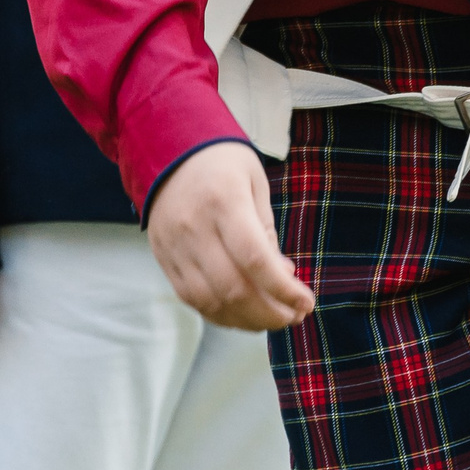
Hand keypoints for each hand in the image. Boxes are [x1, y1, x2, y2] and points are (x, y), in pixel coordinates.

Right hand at [146, 142, 312, 331]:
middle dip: (269, 313)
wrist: (167, 150)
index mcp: (224, 201)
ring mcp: (174, 246)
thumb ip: (266, 231)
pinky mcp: (163, 259)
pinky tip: (244, 315)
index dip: (282, 289)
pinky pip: (191, 298)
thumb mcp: (255, 182)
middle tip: (294, 316)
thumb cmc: (222, 163)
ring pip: (210, 301)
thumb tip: (283, 276)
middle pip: (232, 288)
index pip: (254, 258)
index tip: (306, 303)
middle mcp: (194, 228)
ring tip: (274, 319)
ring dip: (246, 320)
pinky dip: (220, 314)